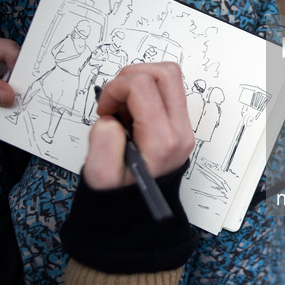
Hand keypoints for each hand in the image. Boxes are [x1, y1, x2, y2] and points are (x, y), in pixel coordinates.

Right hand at [83, 62, 194, 189]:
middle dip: (131, 77)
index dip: (115, 89)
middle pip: (166, 73)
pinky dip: (146, 93)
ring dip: (140, 83)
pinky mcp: (180, 124)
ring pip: (170, 77)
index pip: (143, 86)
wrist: (139, 211)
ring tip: (123, 108)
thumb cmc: (121, 194)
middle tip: (115, 100)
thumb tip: (110, 119)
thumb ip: (101, 145)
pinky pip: (168, 91)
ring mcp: (184, 127)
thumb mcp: (100, 177)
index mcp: (162, 141)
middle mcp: (180, 131)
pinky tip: (131, 114)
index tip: (105, 110)